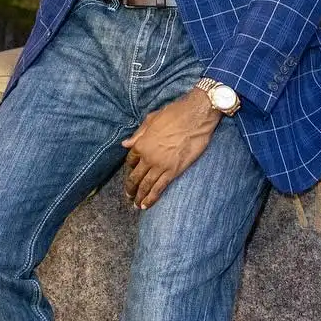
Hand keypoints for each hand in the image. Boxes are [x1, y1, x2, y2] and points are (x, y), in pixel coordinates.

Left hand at [121, 90, 218, 209]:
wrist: (195, 117)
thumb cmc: (174, 114)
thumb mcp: (151, 119)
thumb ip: (138, 134)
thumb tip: (125, 144)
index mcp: (141, 144)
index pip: (130, 160)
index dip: (130, 167)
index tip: (131, 172)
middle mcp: (148, 157)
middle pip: (135, 176)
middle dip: (131, 187)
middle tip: (128, 195)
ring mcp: (160, 166)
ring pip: (146, 185)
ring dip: (139, 196)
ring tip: (135, 204)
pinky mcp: (174, 171)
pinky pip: (159, 188)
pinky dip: (151, 198)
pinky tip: (146, 205)